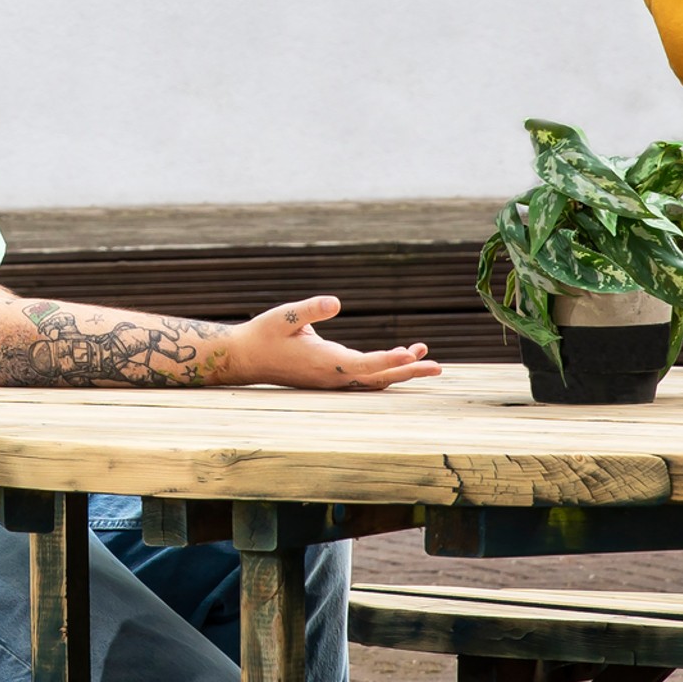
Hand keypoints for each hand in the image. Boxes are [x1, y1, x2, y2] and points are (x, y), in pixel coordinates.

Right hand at [221, 295, 440, 390]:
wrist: (245, 357)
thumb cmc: (263, 334)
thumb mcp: (284, 315)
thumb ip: (311, 309)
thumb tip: (336, 302)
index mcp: (324, 362)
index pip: (364, 364)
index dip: (389, 360)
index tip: (412, 355)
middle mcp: (332, 376)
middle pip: (378, 377)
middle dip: (408, 371)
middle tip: (437, 366)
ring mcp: (332, 380)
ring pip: (374, 379)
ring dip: (400, 369)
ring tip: (426, 357)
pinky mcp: (331, 377)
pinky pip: (364, 377)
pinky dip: (385, 367)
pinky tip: (399, 357)